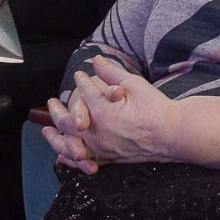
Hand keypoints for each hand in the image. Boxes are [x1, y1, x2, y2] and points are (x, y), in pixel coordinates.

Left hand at [43, 56, 178, 172]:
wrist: (173, 134)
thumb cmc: (156, 108)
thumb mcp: (135, 84)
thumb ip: (112, 73)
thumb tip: (96, 60)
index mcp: (103, 112)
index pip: (86, 93)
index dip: (82, 81)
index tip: (80, 75)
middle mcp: (98, 133)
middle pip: (69, 120)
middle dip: (59, 110)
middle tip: (52, 101)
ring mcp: (103, 148)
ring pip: (71, 143)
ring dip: (56, 136)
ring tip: (46, 130)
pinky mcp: (110, 158)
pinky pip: (84, 160)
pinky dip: (70, 157)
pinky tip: (63, 155)